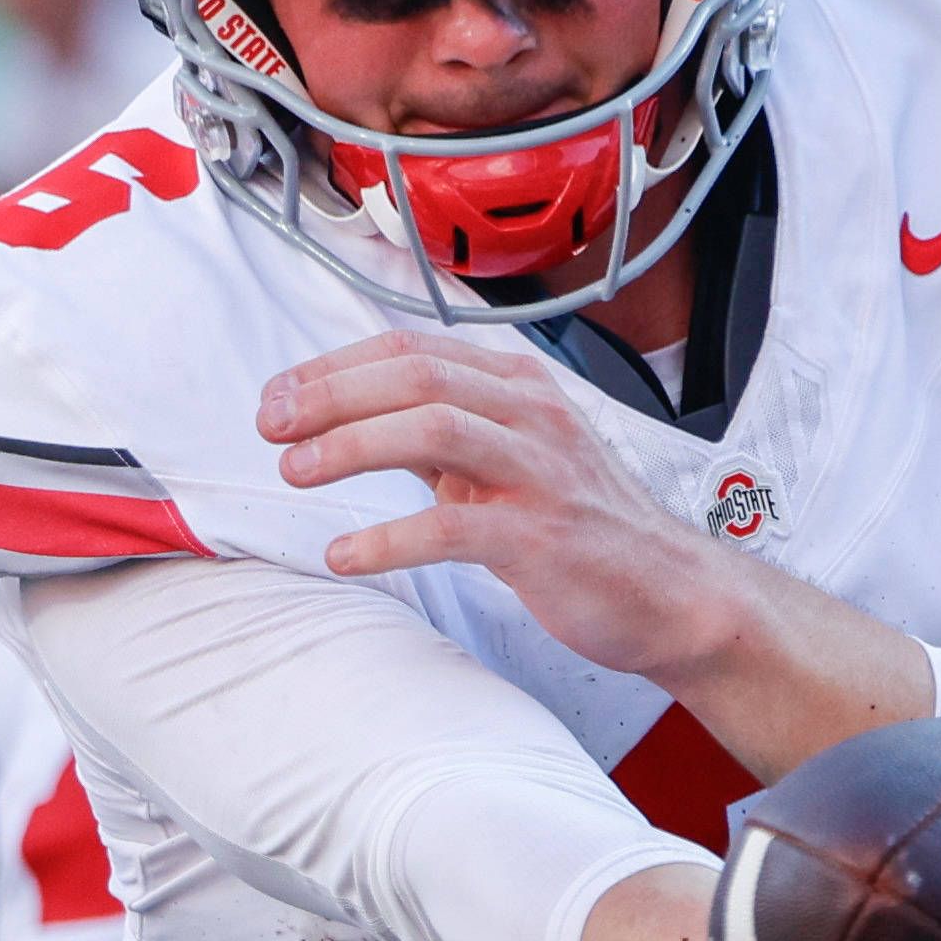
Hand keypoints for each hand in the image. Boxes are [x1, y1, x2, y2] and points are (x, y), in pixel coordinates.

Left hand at [264, 327, 751, 682]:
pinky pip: (453, 527)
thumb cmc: (583, 526)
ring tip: (295, 471)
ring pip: (432, 429)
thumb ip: (441, 434)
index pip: (409, 348)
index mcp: (516, 386)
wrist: (670, 592)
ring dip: (350, 446)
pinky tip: (345, 553)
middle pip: (413, 376)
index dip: (332, 368)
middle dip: (328, 395)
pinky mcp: (543, 536)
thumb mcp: (510, 458)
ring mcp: (541, 471)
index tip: (277, 397)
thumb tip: (348, 418)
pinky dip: (388, 538)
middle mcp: (530, 413)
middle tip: (271, 427)